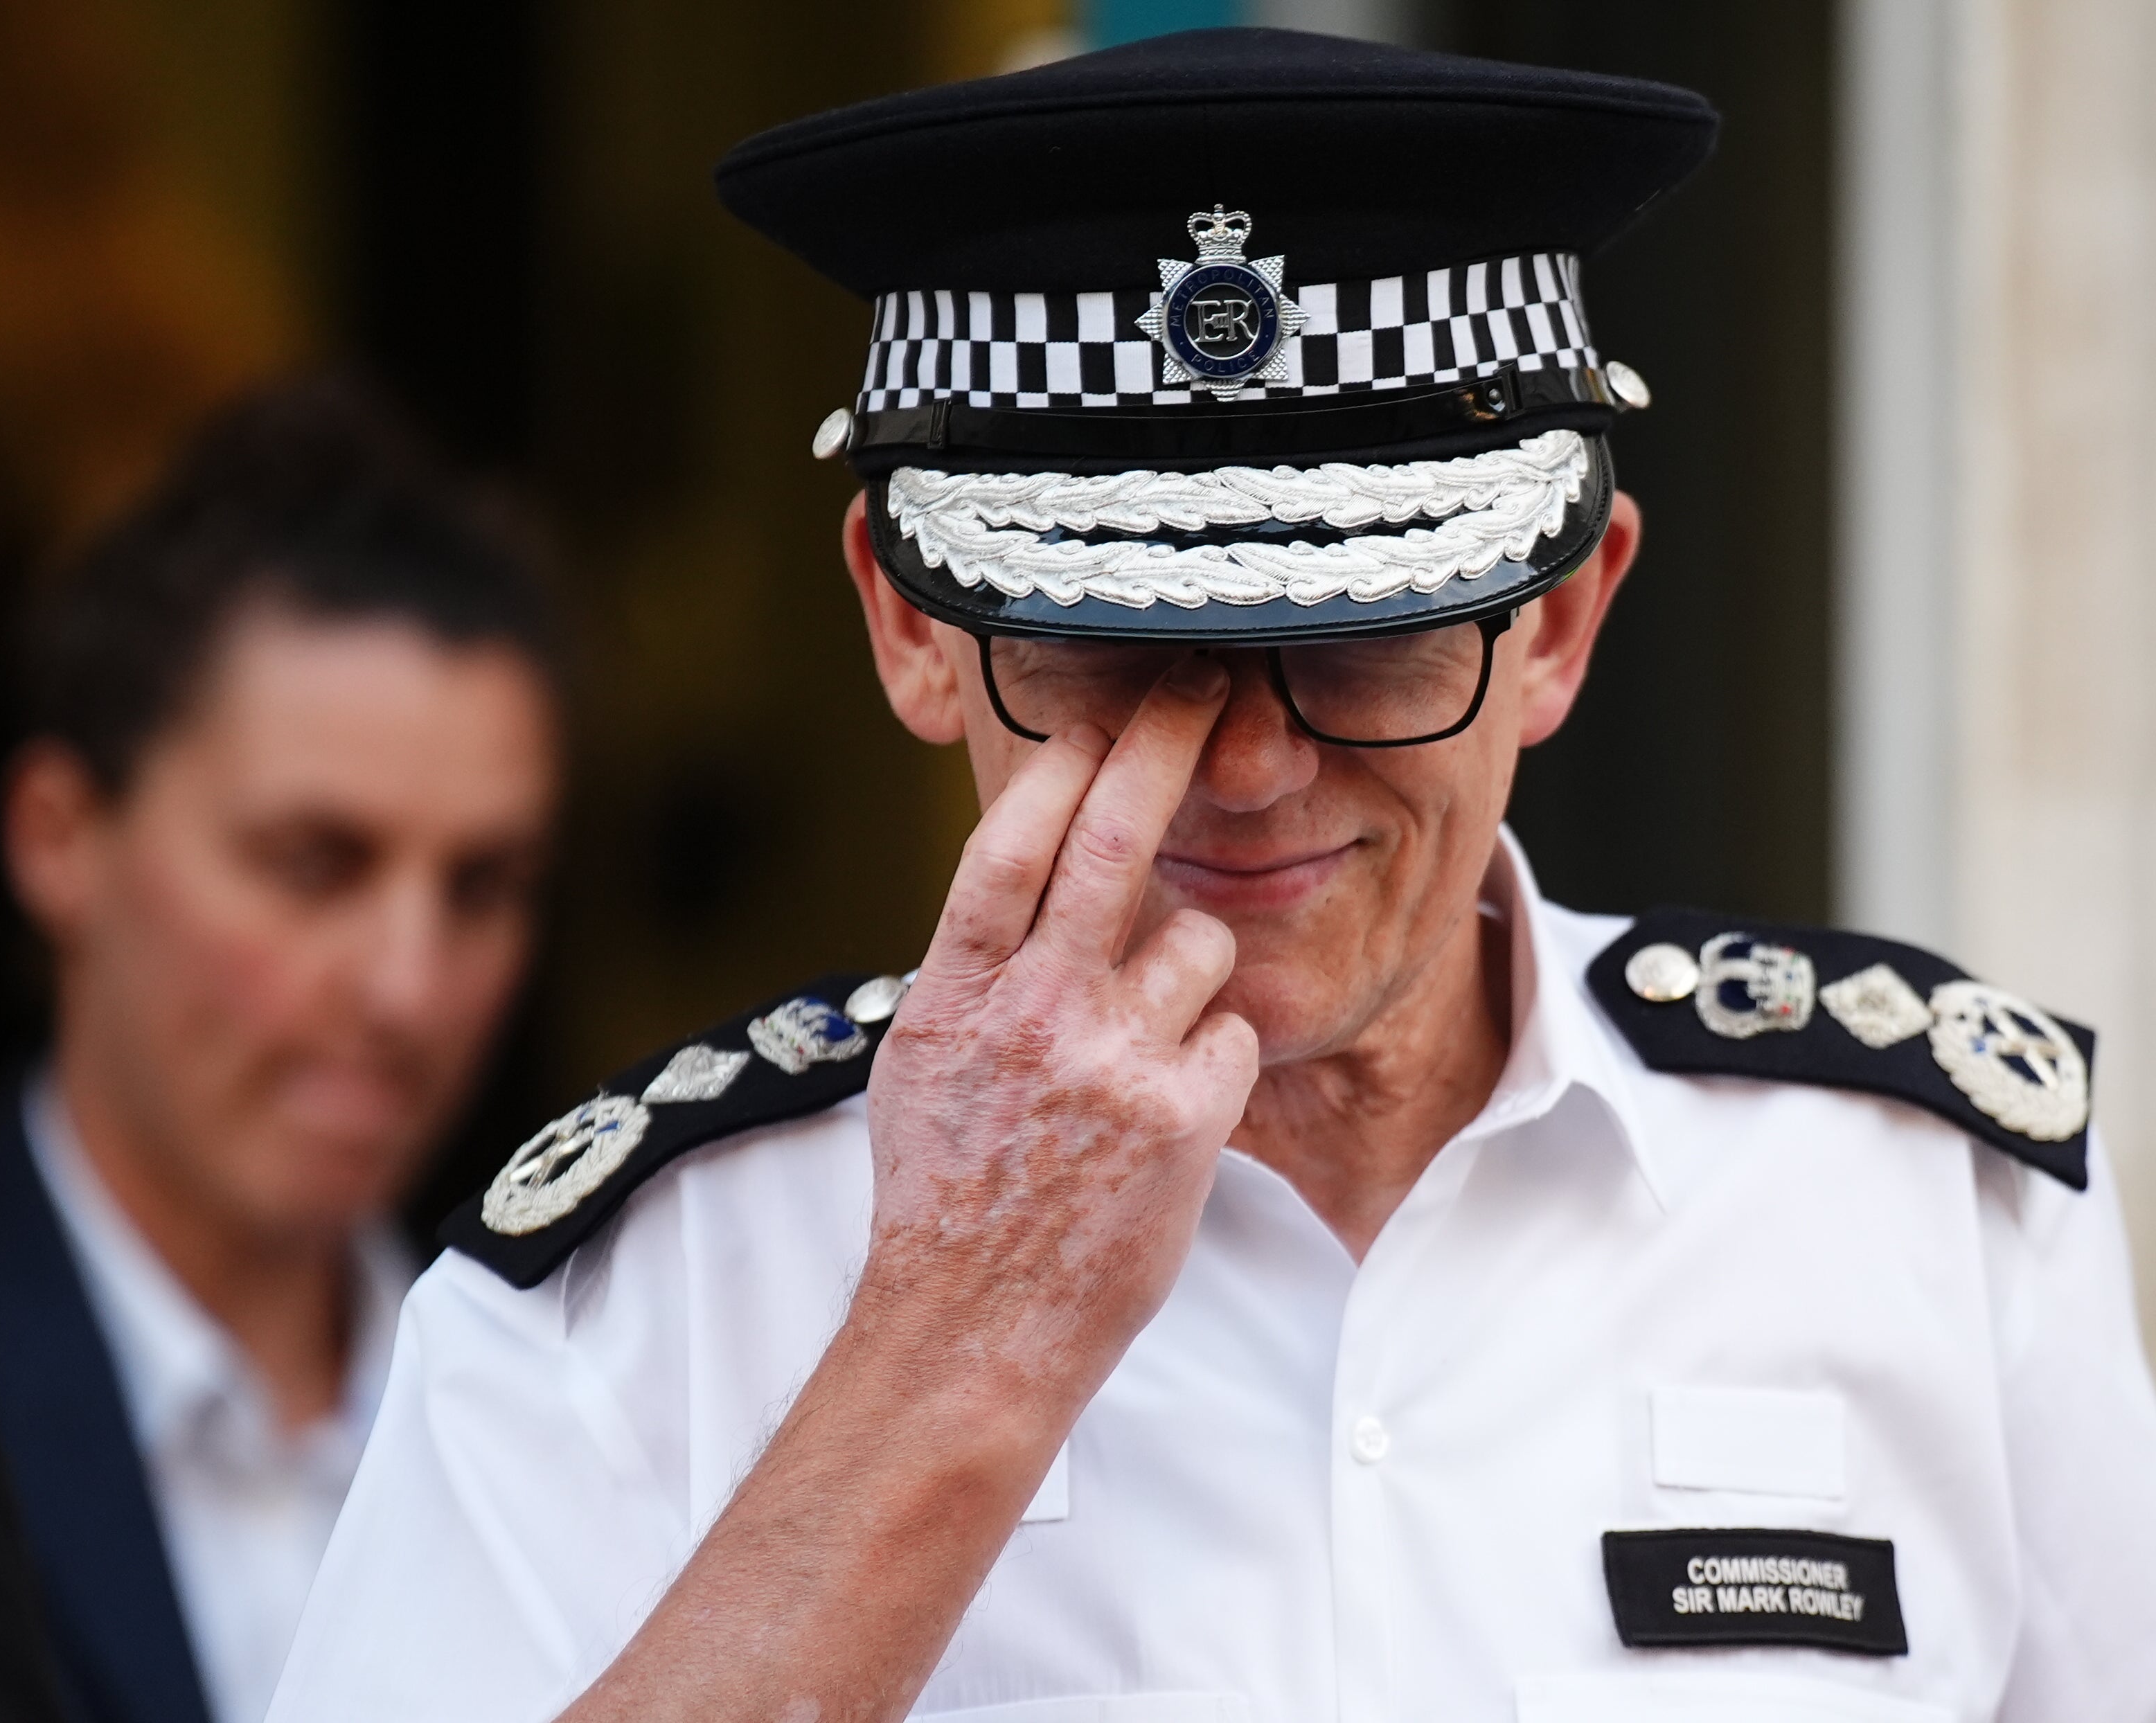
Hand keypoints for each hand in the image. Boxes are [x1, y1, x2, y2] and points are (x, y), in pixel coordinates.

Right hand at [859, 655, 1258, 1398]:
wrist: (973, 1324)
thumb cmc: (947, 1192)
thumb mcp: (922, 1061)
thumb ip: (971, 968)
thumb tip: (1017, 878)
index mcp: (960, 990)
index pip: (1013, 840)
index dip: (1067, 763)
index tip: (1106, 712)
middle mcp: (1036, 1010)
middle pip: (1116, 840)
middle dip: (1167, 744)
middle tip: (1207, 685)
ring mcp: (1114, 1060)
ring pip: (1201, 943)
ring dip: (1191, 972)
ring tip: (1146, 1044)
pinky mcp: (1184, 1117)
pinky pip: (1234, 1032)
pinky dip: (1215, 1056)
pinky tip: (1173, 1108)